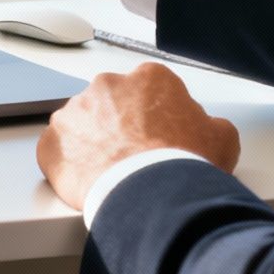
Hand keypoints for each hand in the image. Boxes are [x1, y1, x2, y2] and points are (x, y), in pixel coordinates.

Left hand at [37, 63, 240, 209]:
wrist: (151, 195)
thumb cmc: (183, 164)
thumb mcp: (221, 138)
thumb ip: (209, 123)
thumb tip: (206, 128)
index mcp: (149, 79)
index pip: (151, 91)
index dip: (157, 117)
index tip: (159, 137)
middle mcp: (108, 86)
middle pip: (113, 104)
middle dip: (121, 127)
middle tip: (134, 157)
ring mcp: (75, 112)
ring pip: (83, 125)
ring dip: (94, 144)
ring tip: (112, 174)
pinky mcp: (52, 141)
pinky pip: (58, 150)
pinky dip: (69, 165)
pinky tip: (88, 182)